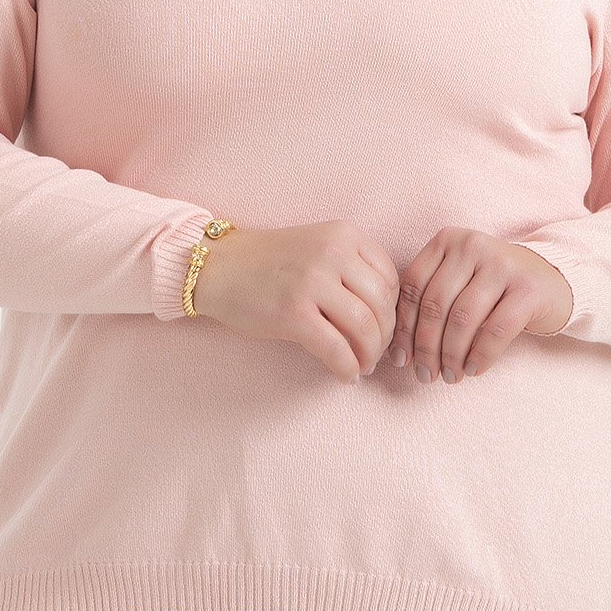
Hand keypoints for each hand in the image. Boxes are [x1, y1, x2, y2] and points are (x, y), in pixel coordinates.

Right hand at [189, 220, 399, 383]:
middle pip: (382, 305)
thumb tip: (386, 317)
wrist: (218, 266)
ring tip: (362, 365)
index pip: (390, 279)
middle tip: (375, 355)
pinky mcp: (293, 313)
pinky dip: (347, 368)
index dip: (392, 311)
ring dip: (369, 355)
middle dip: (384, 338)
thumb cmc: (270, 262)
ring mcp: (312, 282)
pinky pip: (336, 349)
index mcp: (344, 234)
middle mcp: (333, 253)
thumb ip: (352, 268)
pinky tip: (344, 375)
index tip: (382, 328)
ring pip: (365, 328)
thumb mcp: (318, 246)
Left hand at [389, 228, 573, 382]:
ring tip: (451, 376)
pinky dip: (481, 355)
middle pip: (436, 304)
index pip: (413, 287)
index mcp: (447, 240)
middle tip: (426, 376)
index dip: (403, 328)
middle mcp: (472, 245)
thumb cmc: (492, 288)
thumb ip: (429, 303)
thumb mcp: (458, 282)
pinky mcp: (529, 288)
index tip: (401, 360)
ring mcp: (503, 264)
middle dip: (426, 347)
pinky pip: (496, 329)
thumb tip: (399, 354)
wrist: (551, 278)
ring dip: (452, 355)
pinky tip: (474, 369)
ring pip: (463, 319)